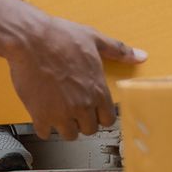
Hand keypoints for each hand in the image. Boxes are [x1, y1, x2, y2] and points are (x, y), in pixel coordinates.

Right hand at [4, 16, 146, 139]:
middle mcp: (83, 105)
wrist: (30, 39)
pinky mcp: (40, 114)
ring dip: (63, 125)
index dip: (99, 114)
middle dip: (81, 120)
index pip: (108, 119)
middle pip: (89, 129)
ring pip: (69, 134)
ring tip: (56, 112)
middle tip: (71, 108)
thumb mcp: (93, 39)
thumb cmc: (60, 36)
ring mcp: (61, 112)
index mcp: (98, 90)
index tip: (91, 109)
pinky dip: (43, 127)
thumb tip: (141, 56)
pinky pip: (45, 133)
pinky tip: (41, 115)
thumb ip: (118, 50)